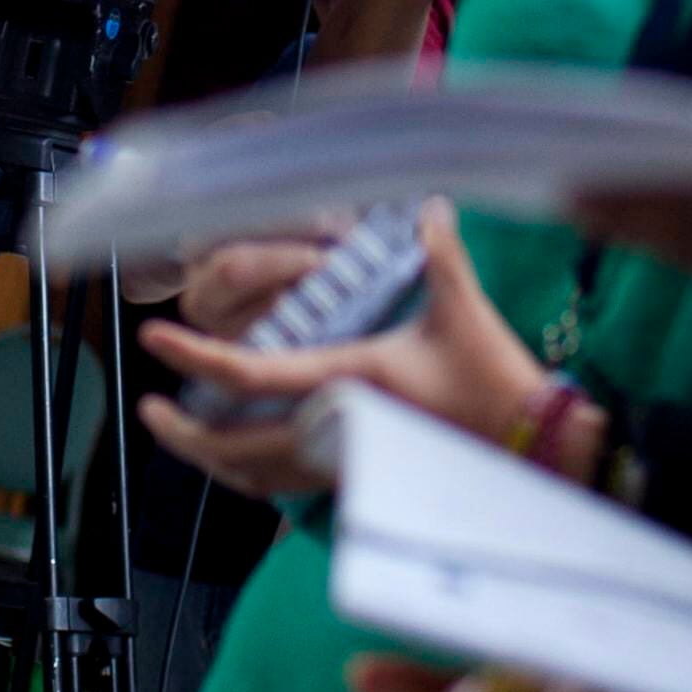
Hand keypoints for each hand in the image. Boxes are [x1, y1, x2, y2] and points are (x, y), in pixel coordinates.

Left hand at [132, 205, 543, 496]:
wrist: (541, 453)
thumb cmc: (498, 382)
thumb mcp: (462, 311)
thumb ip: (439, 253)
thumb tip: (428, 202)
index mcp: (350, 380)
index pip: (252, 373)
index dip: (196, 358)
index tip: (155, 340)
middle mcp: (338, 428)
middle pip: (233, 446)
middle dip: (183, 433)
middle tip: (151, 408)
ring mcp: (348, 466)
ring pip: (256, 477)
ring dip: (213, 459)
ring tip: (187, 435)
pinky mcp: (364, 484)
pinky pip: (289, 489)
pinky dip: (254, 476)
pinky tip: (244, 459)